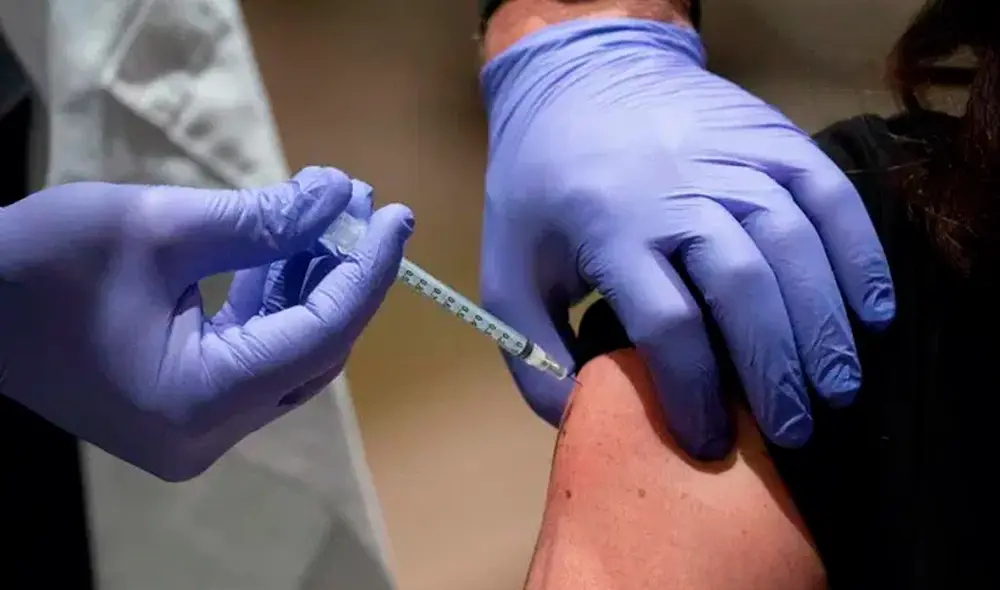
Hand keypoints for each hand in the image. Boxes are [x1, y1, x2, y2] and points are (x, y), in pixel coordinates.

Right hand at [0, 167, 412, 480]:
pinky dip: (272, 303)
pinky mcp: (183, 409)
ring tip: (326, 208)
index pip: (321, 337)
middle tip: (359, 203)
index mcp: (199, 401)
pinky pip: (252, 356)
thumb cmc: (43, 263)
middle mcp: (206, 433)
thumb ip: (262, 220)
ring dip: (308, 282)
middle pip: (312, 351)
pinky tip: (286, 246)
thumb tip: (341, 195)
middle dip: (341, 273)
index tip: (397, 216)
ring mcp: (195, 429)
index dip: (367, 273)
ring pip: (286, 353)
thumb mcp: (159, 228)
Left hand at [479, 19, 893, 457]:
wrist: (581, 78)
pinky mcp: (772, 134)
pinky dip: (859, 256)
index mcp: (608, 228)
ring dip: (823, 327)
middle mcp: (676, 190)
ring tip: (835, 390)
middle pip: (742, 287)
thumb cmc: (542, 185)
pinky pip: (830, 196)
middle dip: (774, 371)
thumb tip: (578, 419)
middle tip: (793, 432)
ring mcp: (731, 156)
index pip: (667, 324)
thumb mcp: (507, 269)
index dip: (694, 394)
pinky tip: (871, 313)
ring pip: (794, 245)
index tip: (708, 443)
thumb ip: (531, 351)